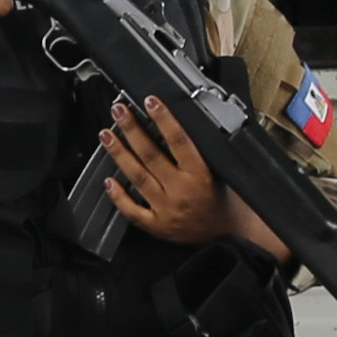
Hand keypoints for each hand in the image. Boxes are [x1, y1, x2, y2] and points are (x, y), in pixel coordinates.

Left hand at [101, 94, 287, 259]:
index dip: (163, 118)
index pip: (178, 140)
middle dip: (132, 129)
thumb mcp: (221, 171)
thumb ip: (202, 151)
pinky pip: (133, 211)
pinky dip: (119, 196)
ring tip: (106, 135)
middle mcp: (181, 190)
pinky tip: (108, 181)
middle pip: (151, 154)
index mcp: (200, 174)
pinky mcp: (158, 226)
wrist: (230, 235)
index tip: (150, 101)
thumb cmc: (226, 201)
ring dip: (120, 153)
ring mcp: (167, 209)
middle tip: (118, 111)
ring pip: (138, 177)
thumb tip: (179, 122)